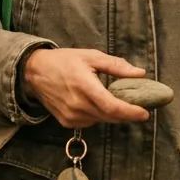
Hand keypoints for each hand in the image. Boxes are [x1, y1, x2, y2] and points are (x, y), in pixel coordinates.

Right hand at [23, 49, 150, 127]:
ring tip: (116, 101)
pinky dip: (98, 115)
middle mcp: (78, 105)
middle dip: (127, 114)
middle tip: (138, 107)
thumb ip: (116, 66)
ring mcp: (71, 116)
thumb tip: (140, 73)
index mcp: (85, 86)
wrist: (34, 73)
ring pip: (101, 120)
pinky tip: (96, 103)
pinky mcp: (66, 122)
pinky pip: (90, 122)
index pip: (112, 107)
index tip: (145, 113)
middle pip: (110, 116)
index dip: (131, 112)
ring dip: (112, 114)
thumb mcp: (91, 56)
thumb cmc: (64, 61)